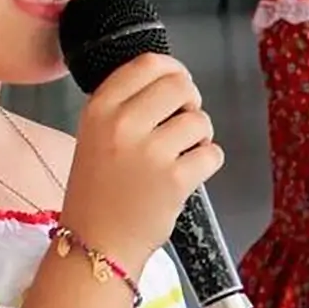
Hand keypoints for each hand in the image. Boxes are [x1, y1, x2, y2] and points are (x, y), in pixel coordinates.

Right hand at [62, 53, 221, 273]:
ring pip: (200, 120)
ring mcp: (150, 151)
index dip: (174, 69)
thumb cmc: (100, 190)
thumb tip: (173, 81)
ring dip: (200, 136)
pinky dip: (207, 163)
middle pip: (180, 85)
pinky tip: (187, 174)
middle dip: (191, 102)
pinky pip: (212, 153)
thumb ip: (127, 106)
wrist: (96, 244)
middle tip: (183, 123)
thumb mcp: (96, 135)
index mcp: (100, 108)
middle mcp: (122, 123)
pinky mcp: (175, 178)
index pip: (148, 63)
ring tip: (181, 155)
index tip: (180, 83)